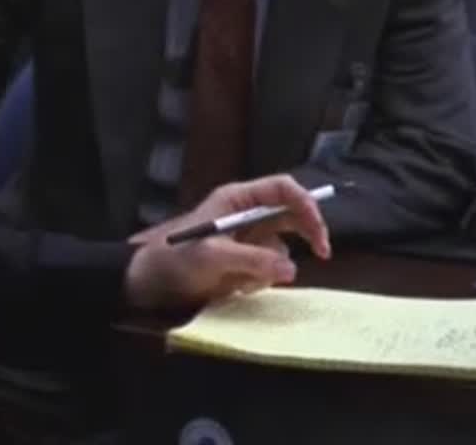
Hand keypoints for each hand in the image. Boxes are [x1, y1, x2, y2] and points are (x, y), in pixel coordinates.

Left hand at [122, 174, 331, 311]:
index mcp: (237, 199)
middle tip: (322, 254)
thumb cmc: (176, 259)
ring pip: (282, 248)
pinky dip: (259, 280)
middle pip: (291, 215)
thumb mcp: (213, 257)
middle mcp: (246, 214)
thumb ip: (252, 260)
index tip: (319, 230)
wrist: (152, 283)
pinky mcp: (245, 261)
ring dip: (270, 268)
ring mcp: (247, 238)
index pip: (282, 189)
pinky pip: (269, 269)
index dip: (306, 203)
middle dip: (307, 233)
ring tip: (240, 281)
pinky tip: (235, 287)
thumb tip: (291, 268)